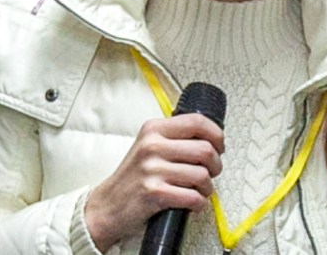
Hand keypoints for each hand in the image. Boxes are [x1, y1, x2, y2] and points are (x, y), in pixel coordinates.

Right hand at [84, 113, 224, 251]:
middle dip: (215, 165)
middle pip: (205, 149)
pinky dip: (198, 203)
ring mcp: (152, 169)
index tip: (219, 146)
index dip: (216, 135)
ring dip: (207, 188)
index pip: (197, 122)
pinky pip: (193, 197)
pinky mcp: (154, 193)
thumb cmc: (132, 177)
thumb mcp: (148, 146)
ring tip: (199, 190)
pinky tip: (192, 202)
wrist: (107, 205)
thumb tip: (210, 138)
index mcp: (153, 129)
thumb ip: (174, 138)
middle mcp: (152, 145)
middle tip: (211, 173)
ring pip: (202, 175)